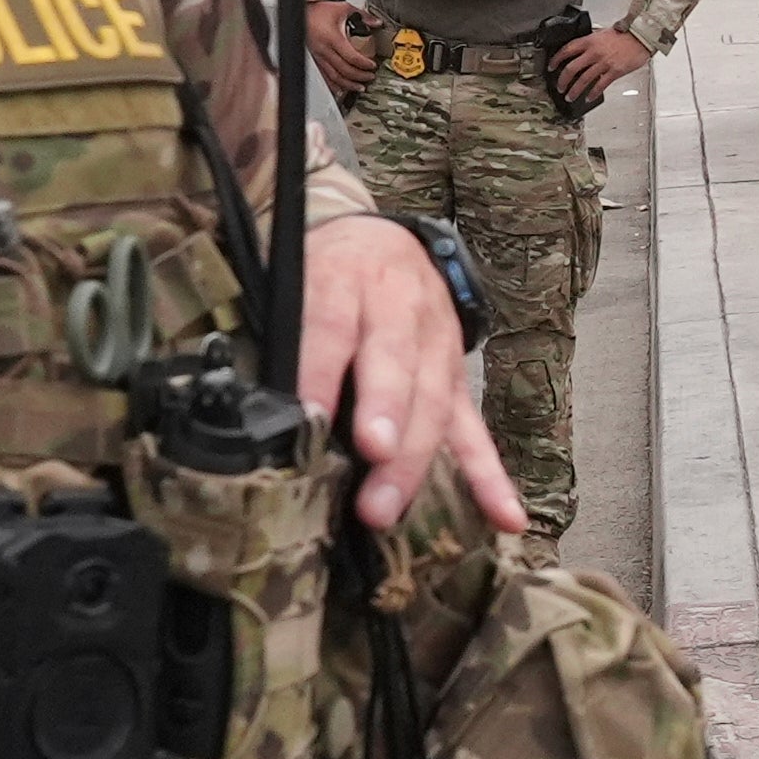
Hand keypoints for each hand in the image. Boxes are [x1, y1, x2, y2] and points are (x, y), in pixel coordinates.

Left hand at [298, 213, 523, 538]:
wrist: (382, 242)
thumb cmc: (324, 275)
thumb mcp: (292, 281)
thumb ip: (279, 334)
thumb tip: (254, 407)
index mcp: (345, 279)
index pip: (332, 325)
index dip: (323, 370)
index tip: (310, 416)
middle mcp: (398, 308)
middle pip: (394, 363)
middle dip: (387, 412)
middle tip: (373, 454)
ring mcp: (436, 346)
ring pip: (433, 401)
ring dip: (415, 457)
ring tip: (387, 507)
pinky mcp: (457, 380)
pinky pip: (473, 430)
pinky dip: (489, 477)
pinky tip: (505, 517)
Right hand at [301, 0, 377, 93]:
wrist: (299, 13)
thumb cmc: (317, 11)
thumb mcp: (343, 9)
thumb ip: (362, 15)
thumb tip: (376, 22)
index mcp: (333, 38)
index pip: (352, 57)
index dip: (364, 64)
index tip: (373, 66)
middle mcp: (325, 50)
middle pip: (345, 70)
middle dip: (360, 76)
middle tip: (370, 77)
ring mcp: (318, 56)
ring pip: (334, 77)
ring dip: (349, 84)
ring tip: (359, 86)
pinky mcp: (314, 59)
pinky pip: (325, 76)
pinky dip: (334, 85)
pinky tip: (341, 88)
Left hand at [550, 26, 648, 109]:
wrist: (641, 37)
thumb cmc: (625, 34)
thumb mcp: (602, 33)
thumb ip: (591, 42)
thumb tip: (581, 50)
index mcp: (589, 41)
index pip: (567, 50)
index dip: (556, 59)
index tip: (551, 66)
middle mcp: (594, 52)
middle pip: (571, 68)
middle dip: (562, 80)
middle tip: (560, 87)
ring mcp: (604, 63)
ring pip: (583, 80)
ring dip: (574, 90)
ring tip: (570, 97)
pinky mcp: (614, 71)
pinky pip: (600, 85)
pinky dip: (592, 94)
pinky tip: (588, 98)